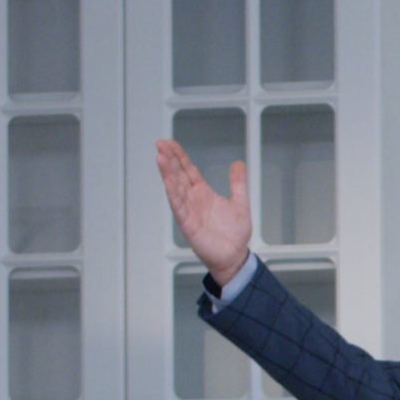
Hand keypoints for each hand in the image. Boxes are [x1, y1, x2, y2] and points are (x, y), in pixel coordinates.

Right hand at [153, 139, 251, 285]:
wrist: (235, 256)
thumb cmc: (234, 234)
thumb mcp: (240, 202)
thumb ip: (238, 183)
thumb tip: (238, 163)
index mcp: (203, 193)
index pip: (187, 170)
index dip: (179, 156)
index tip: (169, 143)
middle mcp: (193, 200)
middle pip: (178, 175)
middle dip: (169, 159)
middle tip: (160, 144)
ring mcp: (189, 211)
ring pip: (175, 188)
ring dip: (167, 173)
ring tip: (160, 157)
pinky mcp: (188, 225)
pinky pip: (179, 207)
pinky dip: (173, 194)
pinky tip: (168, 182)